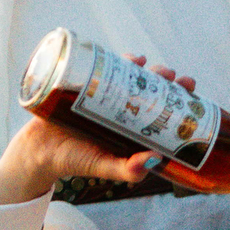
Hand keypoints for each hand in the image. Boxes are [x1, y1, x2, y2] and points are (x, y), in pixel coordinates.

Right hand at [0, 58, 198, 203]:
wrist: (38, 151)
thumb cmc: (74, 161)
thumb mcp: (104, 166)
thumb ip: (127, 170)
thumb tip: (154, 160)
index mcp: (132, 127)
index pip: (162, 109)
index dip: (178, 98)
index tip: (190, 89)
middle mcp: (122, 109)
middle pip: (149, 89)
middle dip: (165, 80)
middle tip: (173, 77)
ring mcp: (104, 95)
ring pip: (129, 76)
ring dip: (144, 68)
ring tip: (150, 65)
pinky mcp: (85, 84)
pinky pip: (104, 67)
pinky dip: (118, 59)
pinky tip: (131, 58)